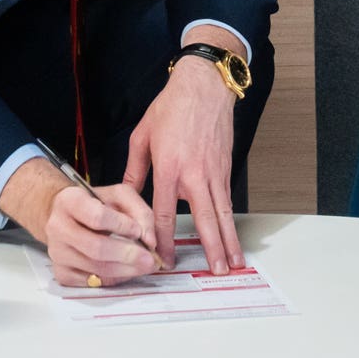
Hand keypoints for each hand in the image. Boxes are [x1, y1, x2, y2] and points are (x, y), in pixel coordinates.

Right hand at [4, 158, 163, 285]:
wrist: (65, 216)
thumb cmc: (94, 204)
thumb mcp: (119, 196)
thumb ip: (140, 212)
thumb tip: (149, 241)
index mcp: (70, 201)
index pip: (97, 217)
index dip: (122, 226)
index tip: (138, 231)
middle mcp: (58, 227)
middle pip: (96, 248)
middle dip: (128, 255)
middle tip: (150, 259)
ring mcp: (57, 253)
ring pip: (96, 269)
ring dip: (126, 270)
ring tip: (143, 266)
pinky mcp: (61, 272)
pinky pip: (92, 283)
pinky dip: (114, 280)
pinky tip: (125, 271)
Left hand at [122, 56, 245, 274]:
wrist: (204, 86)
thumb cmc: (172, 107)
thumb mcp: (142, 136)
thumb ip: (134, 169)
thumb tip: (124, 193)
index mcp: (168, 168)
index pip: (164, 214)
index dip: (164, 241)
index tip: (163, 259)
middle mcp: (194, 174)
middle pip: (204, 220)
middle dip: (210, 249)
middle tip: (216, 271)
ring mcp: (213, 172)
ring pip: (223, 214)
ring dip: (228, 240)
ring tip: (234, 262)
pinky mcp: (225, 168)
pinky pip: (227, 199)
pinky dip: (230, 219)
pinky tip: (232, 235)